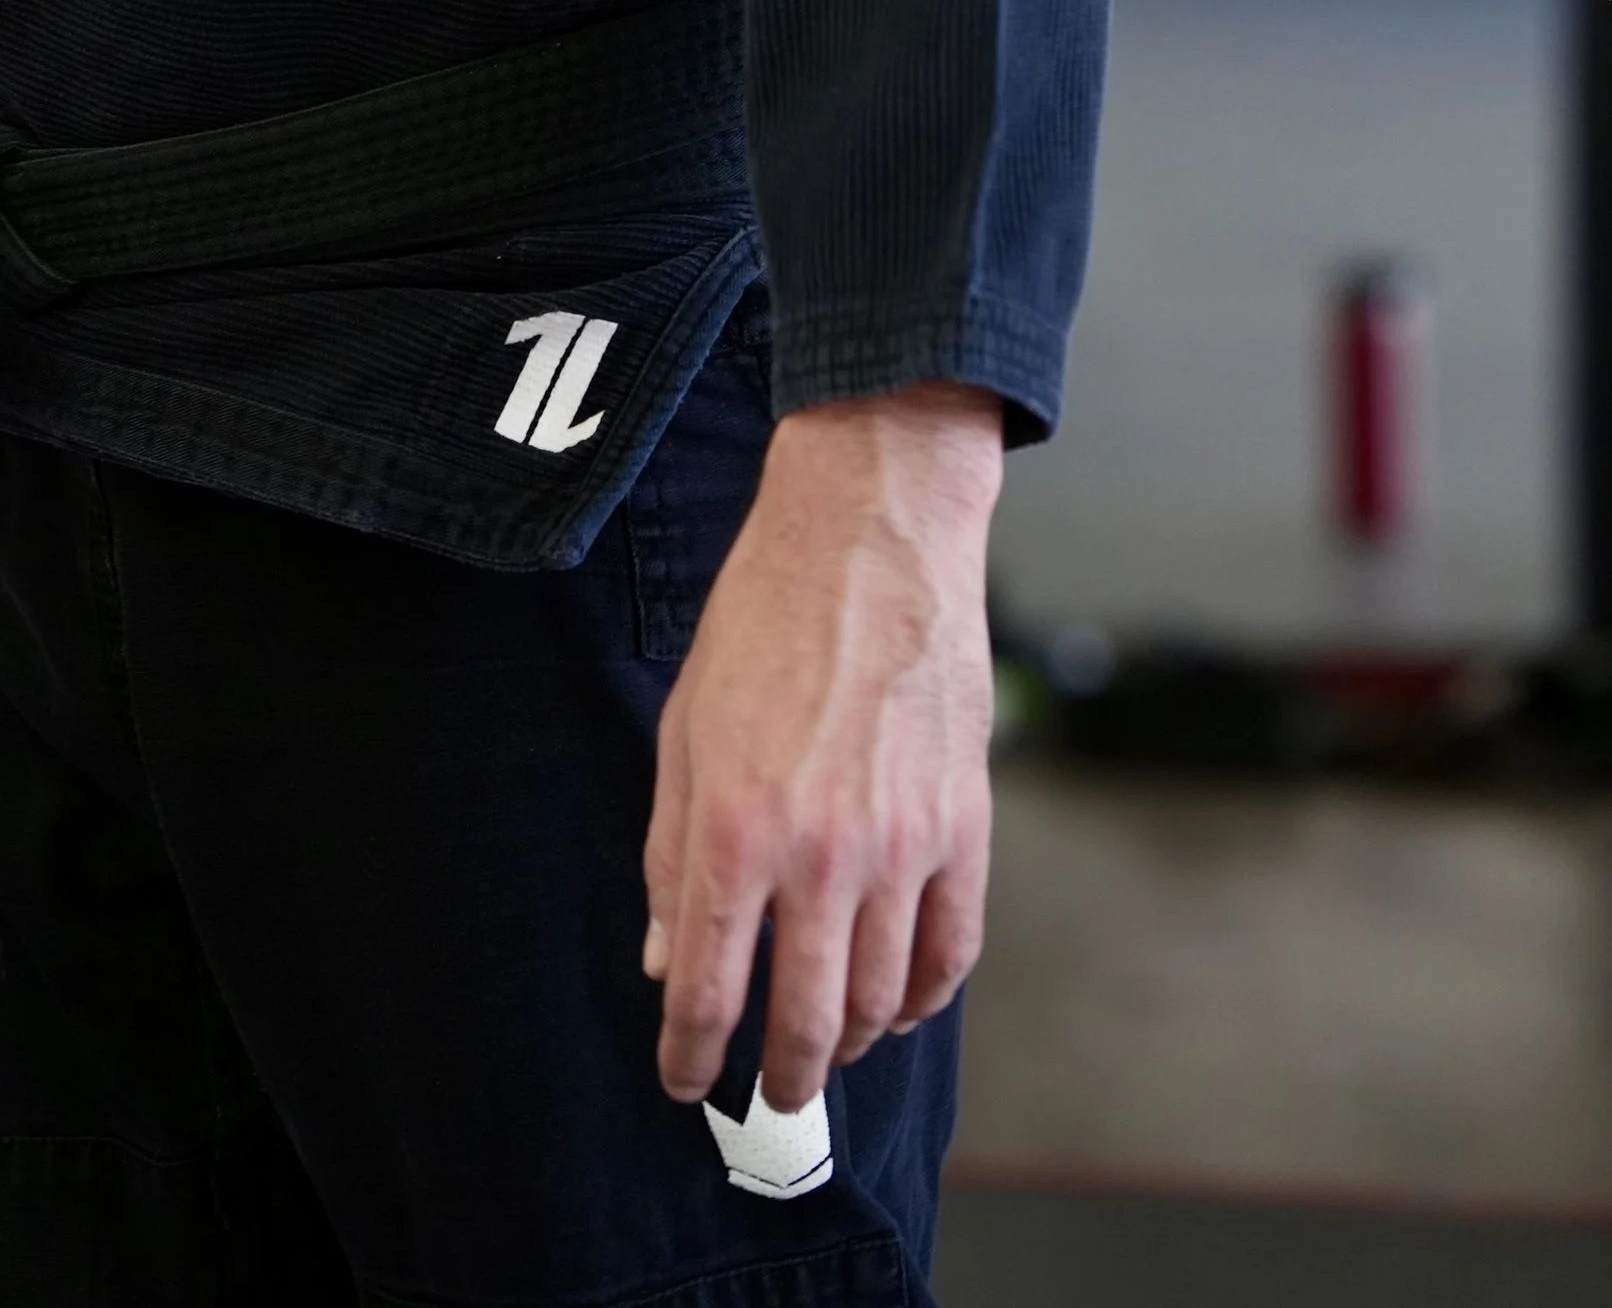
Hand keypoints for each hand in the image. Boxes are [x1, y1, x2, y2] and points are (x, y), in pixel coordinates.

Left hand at [642, 381, 1000, 1110]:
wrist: (869, 539)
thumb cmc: (764, 622)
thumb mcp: (684, 729)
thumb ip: (671, 854)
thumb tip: (667, 958)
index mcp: (737, 827)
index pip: (710, 988)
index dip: (691, 1054)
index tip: (683, 1082)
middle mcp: (822, 852)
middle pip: (806, 1020)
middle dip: (781, 1077)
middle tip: (768, 1093)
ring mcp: (903, 845)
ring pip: (883, 998)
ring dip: (851, 1042)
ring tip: (828, 1046)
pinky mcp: (965, 828)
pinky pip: (953, 950)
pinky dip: (926, 998)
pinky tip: (899, 1003)